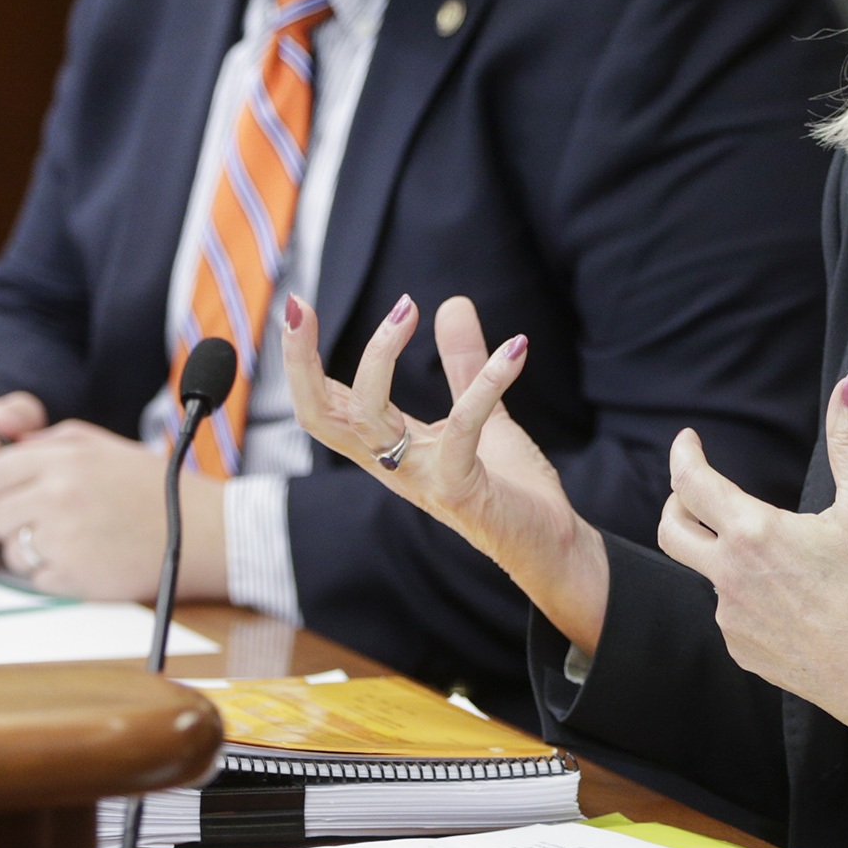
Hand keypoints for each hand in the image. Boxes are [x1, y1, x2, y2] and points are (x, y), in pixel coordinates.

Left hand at [0, 422, 227, 599]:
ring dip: (36, 551)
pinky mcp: (73, 577)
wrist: (203, 533)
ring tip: (77, 542)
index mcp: (66, 459)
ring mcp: (63, 539)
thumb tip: (7, 438)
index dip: (9, 485)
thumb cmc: (156, 489)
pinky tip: (89, 561)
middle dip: (19, 520)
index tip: (29, 493)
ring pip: (12, 552)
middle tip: (55, 522)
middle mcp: (58, 496)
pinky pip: (36, 580)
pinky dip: (57, 576)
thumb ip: (54, 439)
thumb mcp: (108, 447)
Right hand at [283, 291, 608, 652]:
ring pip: (369, 417)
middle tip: (300, 307)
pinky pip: (463, 429)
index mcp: (385, 446)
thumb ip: (461, 363)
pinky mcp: (461, 488)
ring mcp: (421, 478)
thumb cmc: (507, 485)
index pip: (323, 402)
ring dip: (380, 356)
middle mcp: (392, 463)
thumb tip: (451, 303)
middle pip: (319, 416)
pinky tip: (516, 350)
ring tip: (407, 306)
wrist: (551, 544)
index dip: (300, 358)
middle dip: (300, 362)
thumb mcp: (480, 415)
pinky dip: (487, 384)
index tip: (297, 305)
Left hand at [656, 370, 847, 759]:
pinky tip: (785, 601)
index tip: (688, 441)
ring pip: (708, 574)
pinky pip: (730, 614)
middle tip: (694, 489)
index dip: (684, 454)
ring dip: (723, 555)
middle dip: (675, 501)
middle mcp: (729, 575)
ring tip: (773, 556)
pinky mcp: (741, 650)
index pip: (692, 481)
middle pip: (670, 529)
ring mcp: (730, 618)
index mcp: (753, 533)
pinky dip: (745, 597)